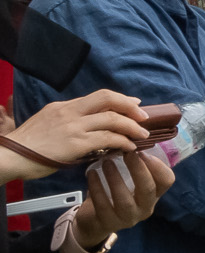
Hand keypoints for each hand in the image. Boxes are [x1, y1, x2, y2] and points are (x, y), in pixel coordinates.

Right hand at [1, 90, 151, 175]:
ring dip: (132, 126)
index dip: (119, 100)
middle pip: (107, 99)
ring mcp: (73, 127)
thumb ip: (66, 119)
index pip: (98, 97)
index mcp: (63, 106)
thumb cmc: (27, 145)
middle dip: (130, 106)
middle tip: (144, 116)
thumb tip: (86, 122)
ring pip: (112, 119)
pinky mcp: (75, 143)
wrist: (10, 156)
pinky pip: (107, 138)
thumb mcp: (45, 122)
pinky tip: (130, 147)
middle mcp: (69, 112)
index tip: (134, 103)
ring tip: (142, 134)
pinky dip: (123, 142)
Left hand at [71, 149, 173, 247]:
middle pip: (148, 189)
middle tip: (127, 152)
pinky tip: (91, 174)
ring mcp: (127, 218)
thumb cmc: (113, 193)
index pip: (167, 180)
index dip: (157, 165)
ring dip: (115, 178)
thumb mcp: (127, 180)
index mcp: (153, 195)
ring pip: (124, 200)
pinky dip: (97, 188)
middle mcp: (145, 208)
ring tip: (106, 162)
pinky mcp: (108, 223)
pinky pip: (103, 205)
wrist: (94, 221)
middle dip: (138, 169)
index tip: (142, 151)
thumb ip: (131, 164)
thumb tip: (129, 136)